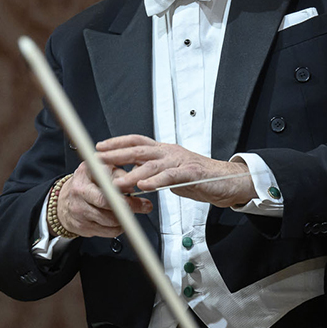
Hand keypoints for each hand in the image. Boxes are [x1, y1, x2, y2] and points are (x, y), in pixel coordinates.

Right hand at [56, 161, 152, 237]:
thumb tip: (136, 184)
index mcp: (86, 173)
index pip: (108, 184)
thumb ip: (119, 175)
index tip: (139, 197)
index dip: (126, 191)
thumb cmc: (86, 184)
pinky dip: (117, 228)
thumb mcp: (101, 171)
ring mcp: (79, 210)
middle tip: (143, 207)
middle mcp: (80, 191)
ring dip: (124, 218)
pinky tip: (118, 221)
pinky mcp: (81, 226)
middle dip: (129, 207)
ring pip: (110, 220)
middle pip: (108, 204)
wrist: (63, 201)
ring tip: (129, 213)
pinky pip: (107, 232)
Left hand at [96, 134, 256, 207]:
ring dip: (131, 174)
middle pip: (139, 150)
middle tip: (98, 160)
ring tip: (116, 183)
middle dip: (116, 154)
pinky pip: (170, 177)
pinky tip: (144, 186)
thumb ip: (154, 173)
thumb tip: (134, 177)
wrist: (228, 181)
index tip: (99, 147)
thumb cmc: (200, 177)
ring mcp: (180, 162)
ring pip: (152, 165)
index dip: (117, 143)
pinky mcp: (191, 174)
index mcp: (164, 150)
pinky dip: (156, 182)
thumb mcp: (171, 173)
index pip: (137, 141)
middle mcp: (170, 152)